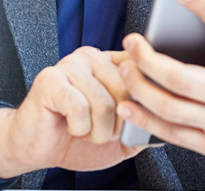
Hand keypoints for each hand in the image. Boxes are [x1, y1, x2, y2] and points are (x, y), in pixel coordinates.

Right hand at [0, 46, 144, 177]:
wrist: (35, 147)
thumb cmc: (75, 138)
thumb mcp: (119, 136)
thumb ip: (143, 126)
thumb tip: (169, 128)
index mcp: (110, 63)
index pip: (141, 70)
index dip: (141, 100)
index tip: (129, 117)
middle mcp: (91, 57)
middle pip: (127, 90)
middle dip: (117, 124)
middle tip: (99, 130)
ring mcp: (69, 65)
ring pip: (105, 103)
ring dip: (97, 131)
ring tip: (84, 130)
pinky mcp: (50, 79)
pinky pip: (80, 108)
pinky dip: (79, 129)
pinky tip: (68, 126)